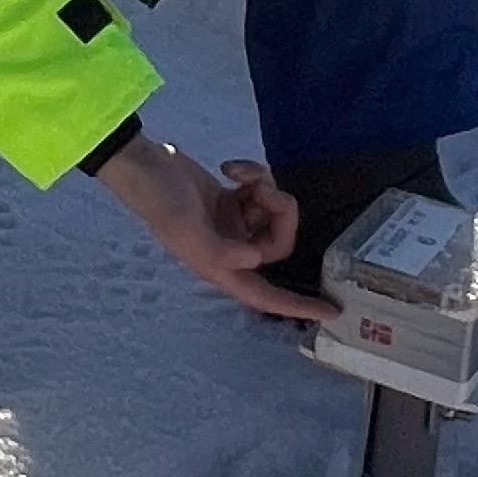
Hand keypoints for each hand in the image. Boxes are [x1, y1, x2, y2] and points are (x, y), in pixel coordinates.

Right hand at [95, 135, 323, 321]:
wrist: (146, 164)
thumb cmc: (160, 200)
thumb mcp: (185, 228)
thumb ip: (220, 249)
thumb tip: (255, 260)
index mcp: (220, 267)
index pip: (265, 296)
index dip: (298, 306)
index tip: (331, 312)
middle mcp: (231, 251)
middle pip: (279, 243)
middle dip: (278, 212)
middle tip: (260, 189)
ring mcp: (234, 225)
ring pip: (274, 214)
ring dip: (265, 189)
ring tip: (242, 175)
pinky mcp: (234, 201)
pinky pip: (262, 193)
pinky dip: (253, 176)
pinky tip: (231, 168)